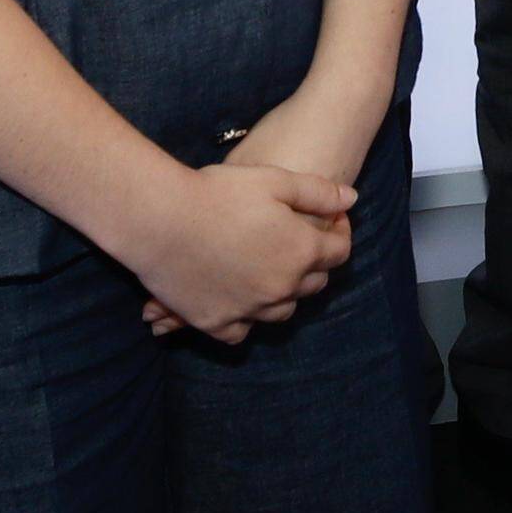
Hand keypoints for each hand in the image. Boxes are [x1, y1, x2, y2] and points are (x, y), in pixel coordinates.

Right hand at [121, 155, 352, 343]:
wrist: (161, 220)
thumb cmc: (218, 193)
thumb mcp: (275, 180)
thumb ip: (318, 193)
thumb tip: (350, 200)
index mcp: (301, 251)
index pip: (339, 251)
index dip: (340, 232)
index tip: (331, 219)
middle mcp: (282, 287)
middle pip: (314, 283)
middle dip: (314, 262)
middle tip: (297, 241)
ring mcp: (250, 310)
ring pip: (283, 310)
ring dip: (284, 292)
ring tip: (269, 270)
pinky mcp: (218, 323)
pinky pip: (243, 331)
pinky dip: (246, 319)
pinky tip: (240, 300)